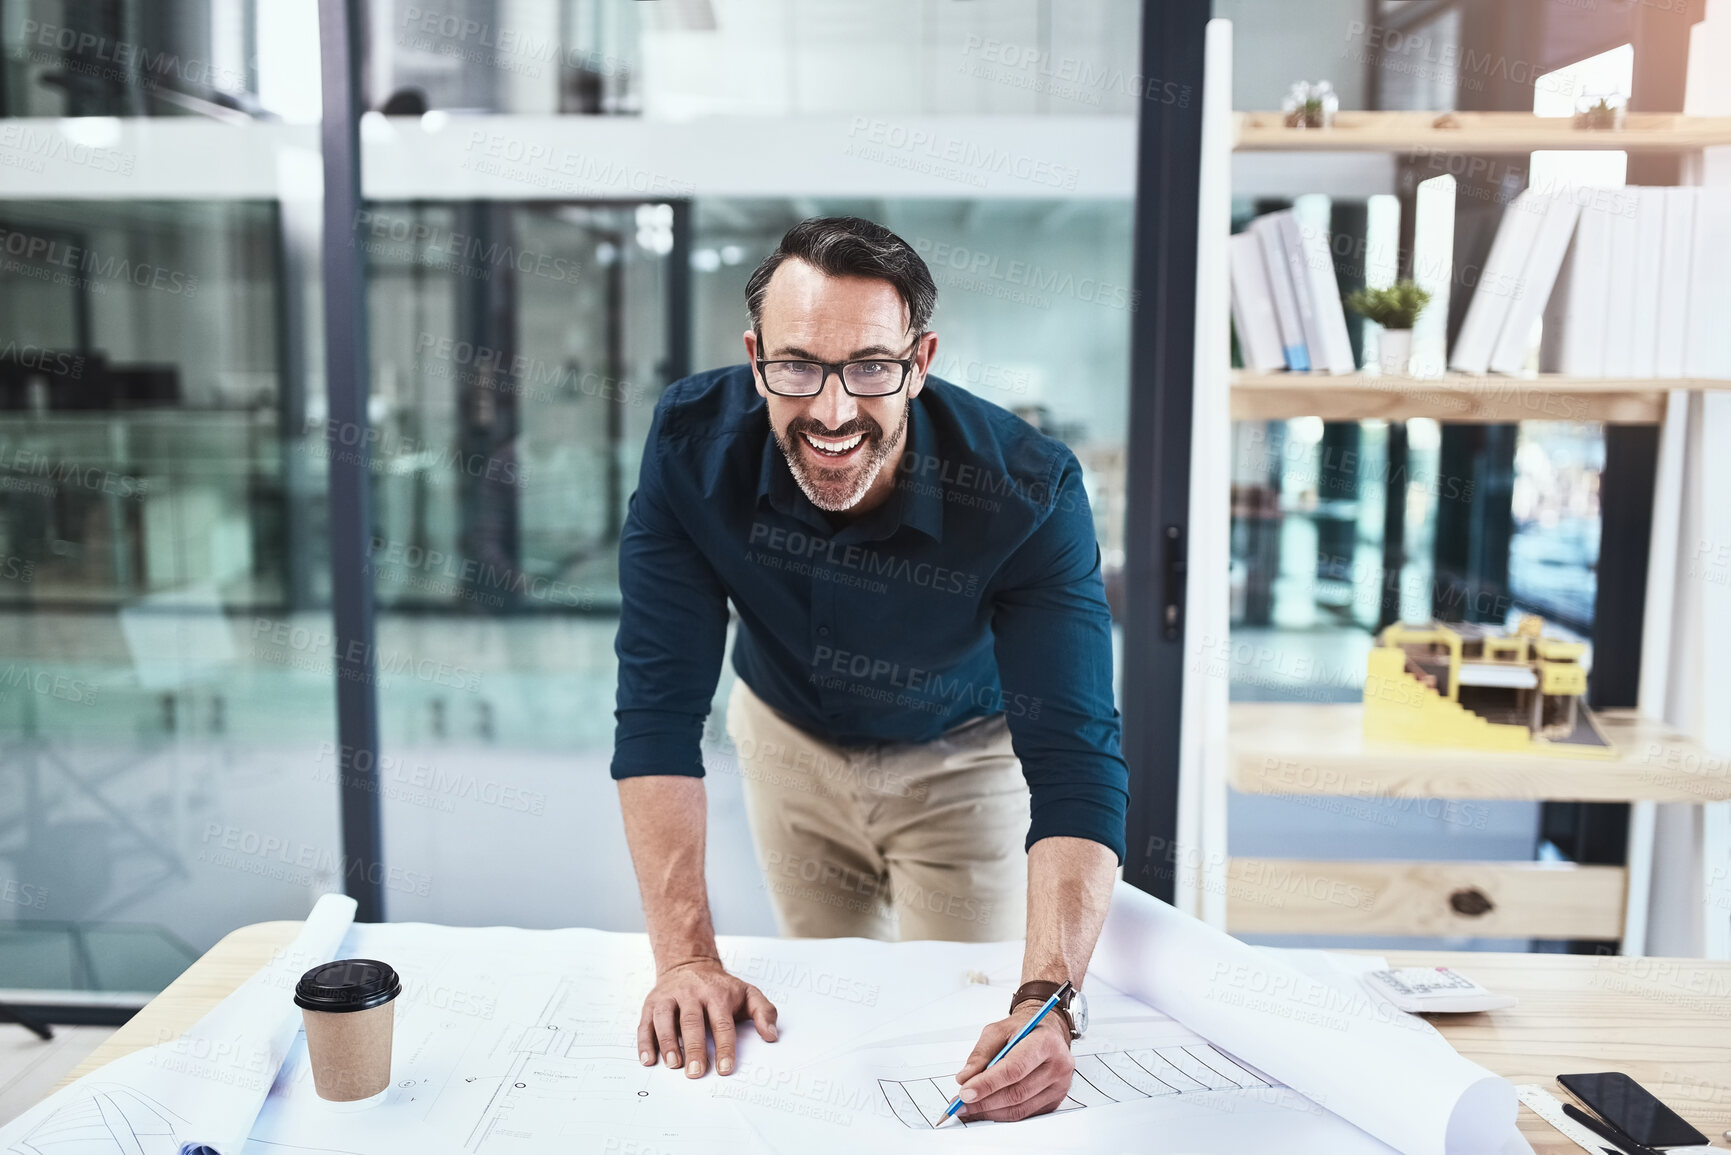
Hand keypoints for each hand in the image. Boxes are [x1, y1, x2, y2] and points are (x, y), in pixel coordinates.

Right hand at [636, 957, 777, 1077]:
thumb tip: (772, 1036)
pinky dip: (645, 1042)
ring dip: (668, 1043)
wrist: (689, 964)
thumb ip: (764, 1012)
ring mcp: (670, 997)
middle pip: (692, 1021)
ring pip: (665, 1019)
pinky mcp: (652, 1003)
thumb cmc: (720, 987)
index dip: (724, 1047)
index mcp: (717, 994)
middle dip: (694, 1048)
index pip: (722, 1023)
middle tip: (696, 1072)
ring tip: (673, 1064)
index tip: (725, 1069)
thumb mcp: (748, 992)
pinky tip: (648, 1059)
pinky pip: (645, 1023)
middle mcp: (691, 994)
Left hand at [952, 1002, 1073, 1121]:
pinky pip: (1024, 1114)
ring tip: (969, 1108)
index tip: (965, 1092)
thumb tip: (965, 1078)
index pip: (1014, 1068)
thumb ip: (981, 1053)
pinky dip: (1001, 1115)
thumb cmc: (1024, 1030)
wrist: (1046, 1033)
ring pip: (1020, 1108)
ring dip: (990, 1112)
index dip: (988, 1083)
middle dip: (984, 1101)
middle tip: (961, 1103)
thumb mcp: (999, 1030)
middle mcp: (1058, 1066)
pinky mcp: (1054, 1101)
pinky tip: (986, 1110)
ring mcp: (1059, 1086)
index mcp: (1045, 1042)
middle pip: (1017, 1092)